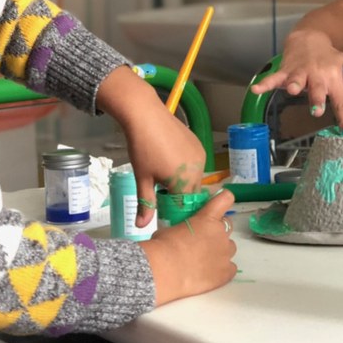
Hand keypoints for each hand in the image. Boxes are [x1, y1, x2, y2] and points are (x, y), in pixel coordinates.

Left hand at [95, 67, 205, 226]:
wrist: (146, 115)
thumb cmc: (142, 148)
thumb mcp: (142, 178)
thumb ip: (146, 203)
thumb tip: (141, 227)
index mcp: (185, 182)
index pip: (184, 206)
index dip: (172, 210)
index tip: (161, 209)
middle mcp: (198, 170)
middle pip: (191, 193)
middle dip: (178, 197)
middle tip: (160, 193)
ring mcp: (200, 156)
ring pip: (194, 178)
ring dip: (183, 182)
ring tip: (163, 175)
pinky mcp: (198, 144)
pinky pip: (195, 164)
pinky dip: (186, 168)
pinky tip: (170, 161)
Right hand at [140, 189, 236, 304]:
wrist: (166, 271)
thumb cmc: (163, 246)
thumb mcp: (170, 229)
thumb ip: (182, 228)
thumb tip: (180, 234)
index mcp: (207, 218)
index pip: (225, 199)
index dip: (224, 199)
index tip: (220, 203)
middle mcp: (221, 233)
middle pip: (228, 226)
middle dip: (218, 230)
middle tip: (203, 240)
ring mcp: (225, 253)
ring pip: (230, 248)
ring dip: (220, 250)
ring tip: (205, 260)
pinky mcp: (226, 272)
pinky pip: (230, 268)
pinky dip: (222, 270)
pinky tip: (209, 274)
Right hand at [248, 30, 342, 129]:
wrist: (309, 38)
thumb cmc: (328, 57)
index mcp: (334, 77)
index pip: (341, 100)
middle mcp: (317, 75)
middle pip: (318, 89)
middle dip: (317, 99)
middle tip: (317, 111)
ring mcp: (300, 73)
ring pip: (297, 80)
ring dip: (295, 85)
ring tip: (293, 91)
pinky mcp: (286, 71)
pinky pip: (275, 77)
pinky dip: (265, 83)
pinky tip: (256, 88)